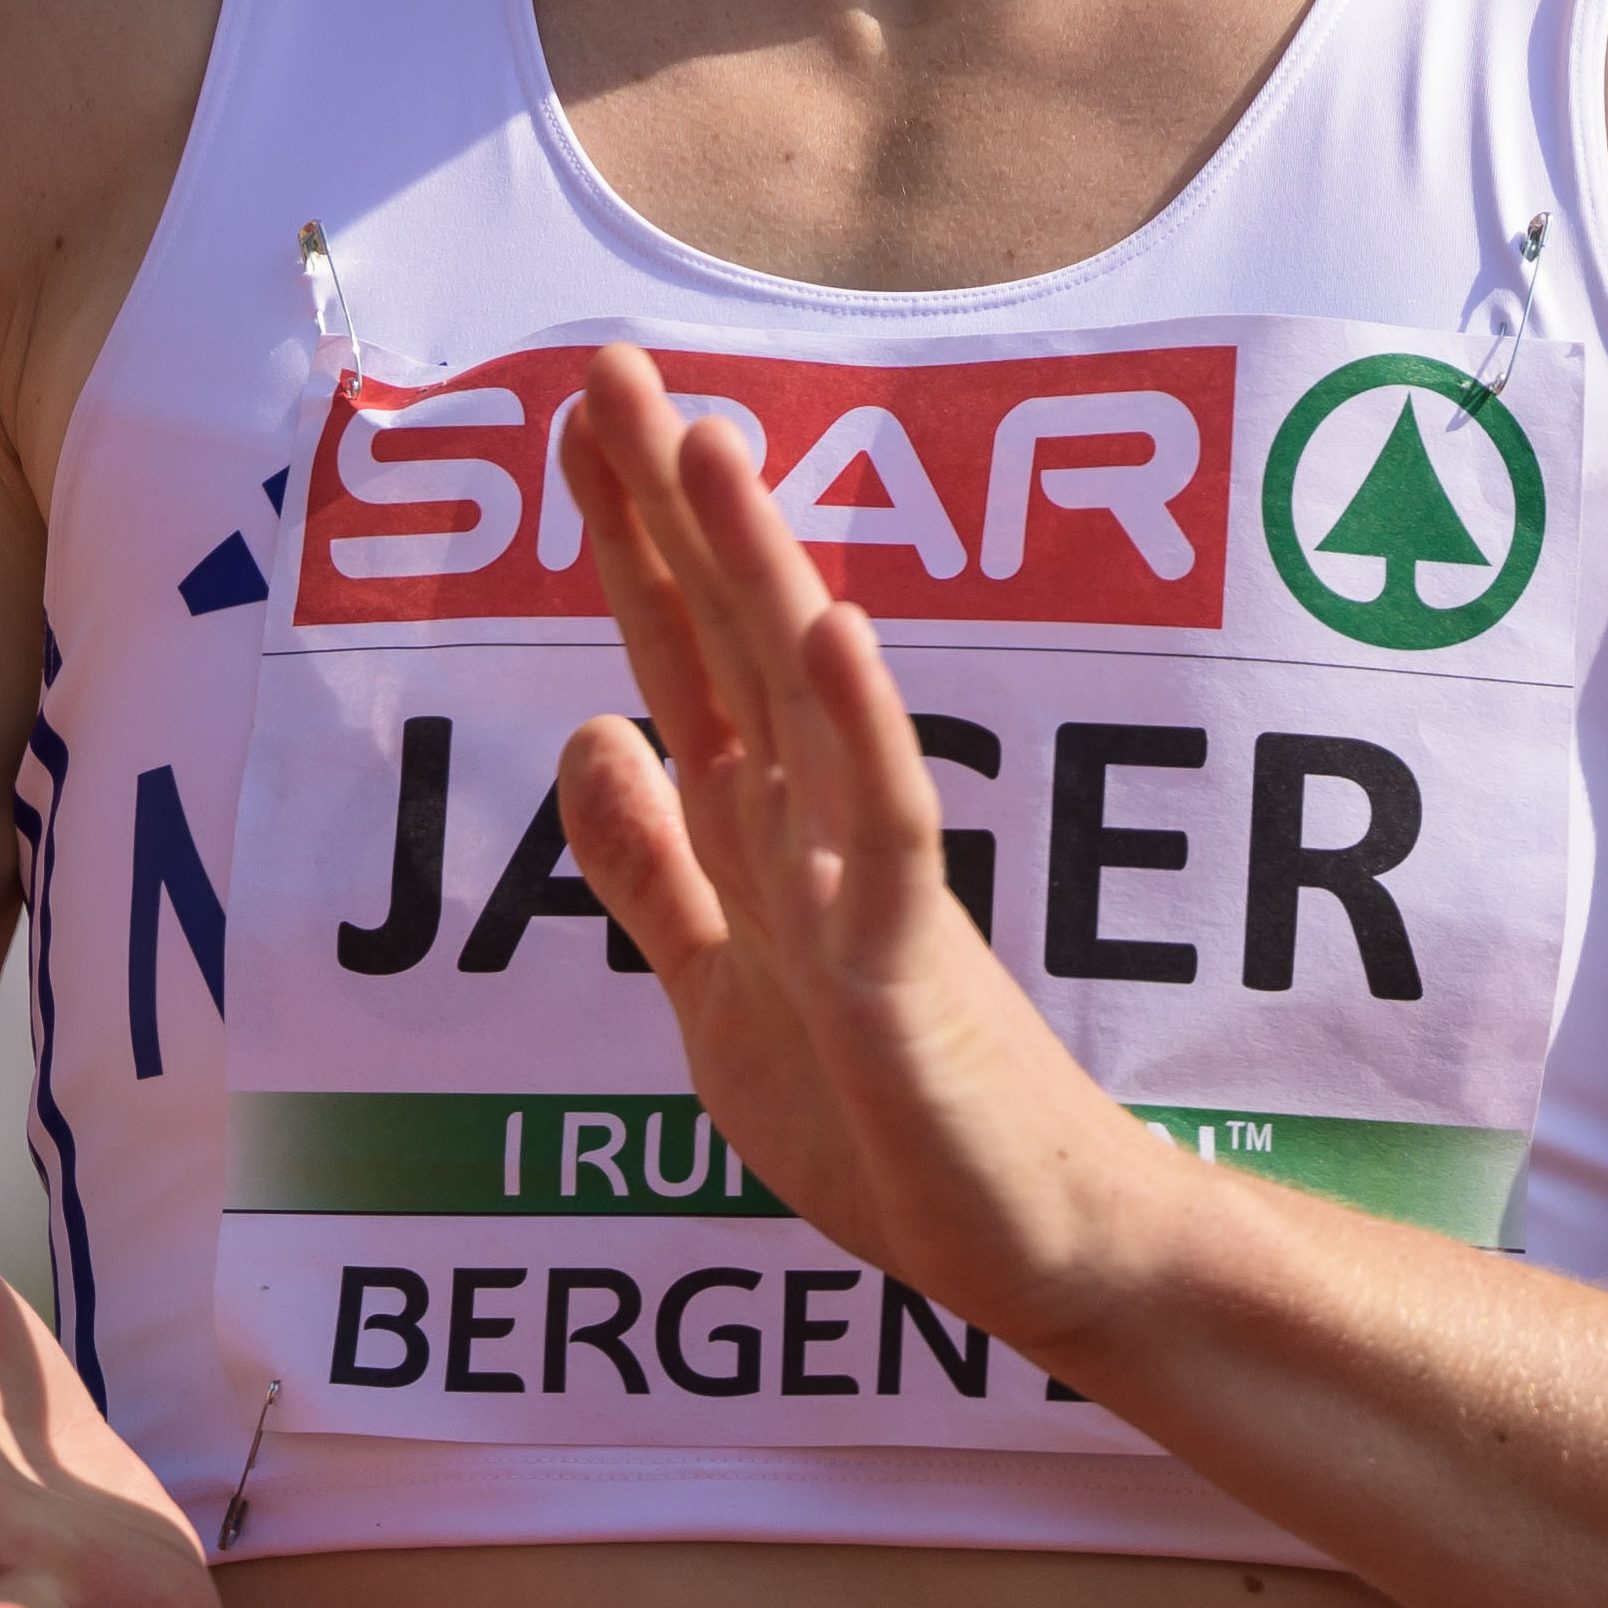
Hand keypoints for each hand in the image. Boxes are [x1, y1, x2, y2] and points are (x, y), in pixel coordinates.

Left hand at [550, 346, 1199, 1366]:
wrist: (1031, 1243)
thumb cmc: (893, 1125)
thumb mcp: (719, 995)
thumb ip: (654, 870)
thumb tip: (588, 731)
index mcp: (762, 832)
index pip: (678, 655)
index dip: (625, 541)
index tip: (576, 418)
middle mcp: (815, 824)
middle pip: (727, 639)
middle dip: (665, 508)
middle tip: (608, 365)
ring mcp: (868, 879)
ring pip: (805, 700)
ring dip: (758, 573)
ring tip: (708, 445)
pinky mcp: (912, 958)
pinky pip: (890, 826)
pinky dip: (862, 729)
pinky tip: (836, 633)